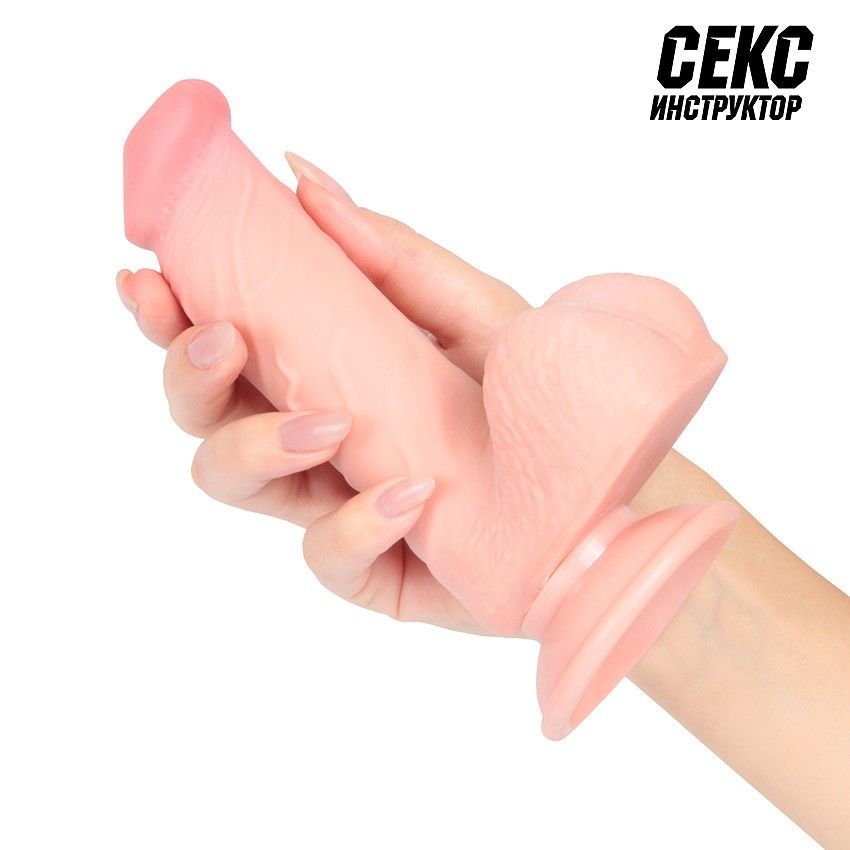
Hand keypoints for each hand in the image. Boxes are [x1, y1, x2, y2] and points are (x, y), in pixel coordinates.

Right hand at [117, 152, 527, 634]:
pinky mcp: (369, 566)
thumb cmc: (528, 394)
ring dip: (257, 446)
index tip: (149, 275)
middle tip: (223, 341)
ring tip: (330, 424)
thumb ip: (389, 255)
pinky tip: (408, 493)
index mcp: (321, 369)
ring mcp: (331, 504)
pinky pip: (326, 555)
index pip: (223, 340)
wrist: (597, 489)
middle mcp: (310, 435)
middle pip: (203, 414)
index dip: (171, 313)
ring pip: (233, 483)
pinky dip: (354, 522)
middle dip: (188, 376)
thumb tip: (301, 178)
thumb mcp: (471, 309)